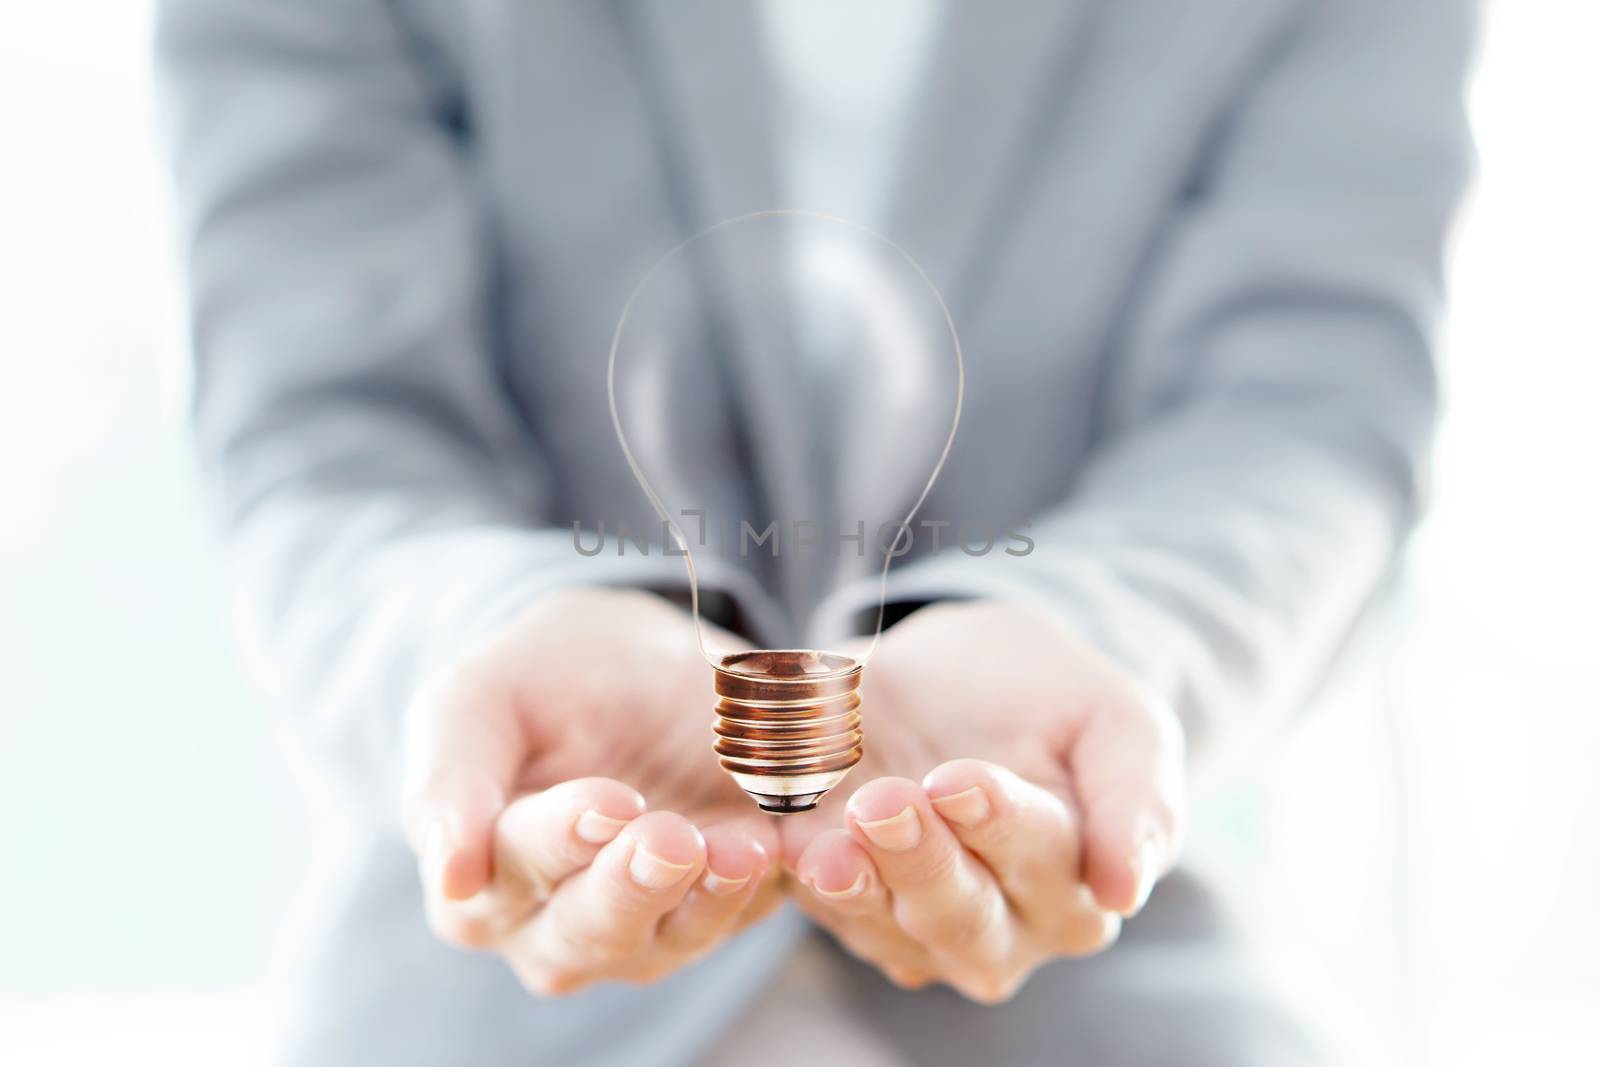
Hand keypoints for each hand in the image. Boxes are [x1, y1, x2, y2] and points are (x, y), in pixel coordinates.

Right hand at [400, 588, 779, 993]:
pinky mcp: (719, 912)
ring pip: (672, 937)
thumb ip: (450, 774)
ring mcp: (642, 931)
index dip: (559, 839)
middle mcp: (554, 926)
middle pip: (592, 928)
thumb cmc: (542, 679)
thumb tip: (452, 876)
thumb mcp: (480, 697)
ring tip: (744, 846)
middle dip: (635, 884)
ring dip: (710, 897)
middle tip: (673, 837)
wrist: (636, 665)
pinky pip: (744, 914)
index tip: (609, 802)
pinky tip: (787, 844)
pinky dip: (767, 884)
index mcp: (482, 878)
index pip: (514, 868)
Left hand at [782, 600, 1184, 1001]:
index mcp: (1078, 882)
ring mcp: (918, 927)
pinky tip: (781, 845)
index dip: (1000, 823)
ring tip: (824, 845)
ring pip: (886, 923)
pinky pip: (823, 905)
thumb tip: (1125, 888)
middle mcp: (1004, 926)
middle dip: (921, 860)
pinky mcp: (847, 906)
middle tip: (884, 801)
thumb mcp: (1115, 719)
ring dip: (855, 885)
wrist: (956, 674)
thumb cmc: (1049, 696)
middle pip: (961, 913)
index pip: (1044, 857)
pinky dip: (801, 878)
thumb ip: (1138, 797)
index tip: (957, 779)